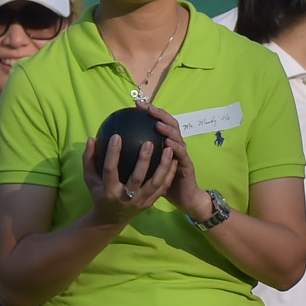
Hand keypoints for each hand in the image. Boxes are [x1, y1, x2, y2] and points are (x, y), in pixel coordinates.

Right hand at [84, 132, 175, 226]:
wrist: (111, 220)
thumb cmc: (99, 194)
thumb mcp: (90, 179)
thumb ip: (89, 159)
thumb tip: (90, 139)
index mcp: (109, 191)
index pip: (110, 170)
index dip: (113, 154)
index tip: (116, 136)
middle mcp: (125, 198)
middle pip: (137, 178)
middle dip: (143, 160)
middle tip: (149, 143)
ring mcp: (140, 202)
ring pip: (155, 184)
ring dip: (163, 166)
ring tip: (169, 149)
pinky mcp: (149, 203)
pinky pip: (162, 188)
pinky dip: (169, 174)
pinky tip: (174, 160)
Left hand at [146, 107, 213, 223]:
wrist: (184, 200)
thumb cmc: (163, 184)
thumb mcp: (148, 168)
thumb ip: (136, 156)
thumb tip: (117, 148)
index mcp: (167, 144)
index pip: (160, 123)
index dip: (151, 112)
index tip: (136, 105)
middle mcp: (176, 146)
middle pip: (171, 124)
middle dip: (160, 114)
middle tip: (148, 108)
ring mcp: (183, 155)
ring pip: (177, 137)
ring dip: (168, 130)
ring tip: (157, 124)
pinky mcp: (188, 166)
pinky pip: (182, 156)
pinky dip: (176, 148)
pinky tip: (168, 144)